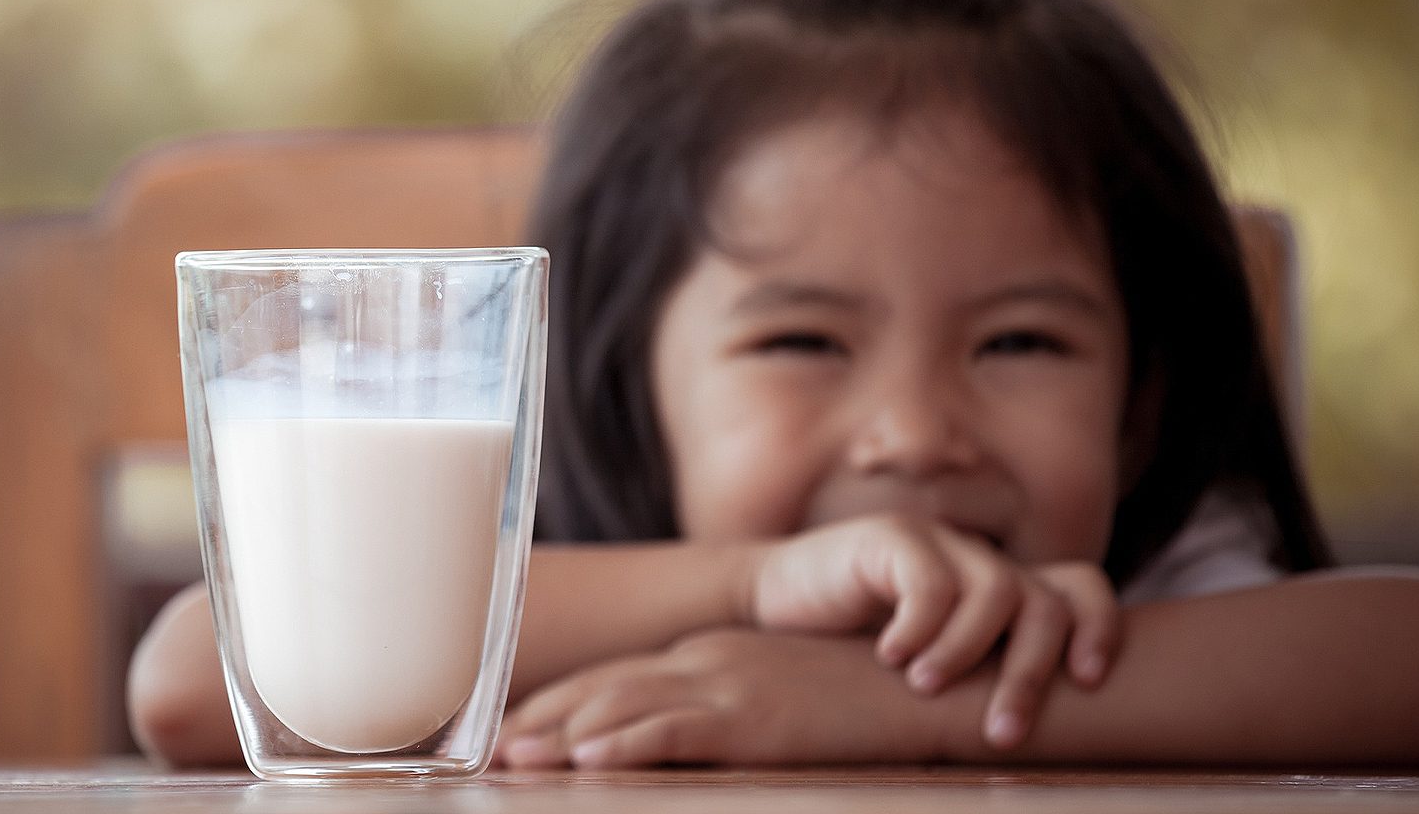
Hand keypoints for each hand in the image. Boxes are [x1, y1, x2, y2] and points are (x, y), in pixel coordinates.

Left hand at [499, 630, 941, 767]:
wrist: (931, 678)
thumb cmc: (864, 696)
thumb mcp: (786, 696)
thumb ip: (733, 710)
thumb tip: (689, 737)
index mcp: (711, 657)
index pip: (618, 680)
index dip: (559, 706)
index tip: (511, 732)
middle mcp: (707, 663)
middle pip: (605, 691)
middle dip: (541, 722)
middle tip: (487, 751)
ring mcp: (727, 686)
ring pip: (624, 709)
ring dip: (561, 735)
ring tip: (511, 761)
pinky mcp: (753, 716)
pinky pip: (675, 729)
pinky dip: (626, 740)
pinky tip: (587, 756)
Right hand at [749, 514, 1119, 746]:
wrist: (770, 607)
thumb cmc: (849, 651)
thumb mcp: (929, 671)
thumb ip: (978, 681)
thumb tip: (1041, 741)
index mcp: (999, 590)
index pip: (1079, 589)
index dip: (1099, 628)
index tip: (1088, 683)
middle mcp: (977, 561)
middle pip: (1046, 601)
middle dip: (1031, 673)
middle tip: (1001, 732)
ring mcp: (937, 544)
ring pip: (996, 592)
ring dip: (966, 653)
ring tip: (923, 688)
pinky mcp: (890, 538)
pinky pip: (929, 583)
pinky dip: (917, 630)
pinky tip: (888, 656)